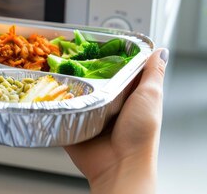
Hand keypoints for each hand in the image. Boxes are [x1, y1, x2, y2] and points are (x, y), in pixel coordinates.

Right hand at [64, 48, 167, 193]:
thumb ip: (153, 74)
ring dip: (65, 83)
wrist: (119, 166)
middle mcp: (107, 103)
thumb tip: (160, 51)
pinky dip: (52, 101)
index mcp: (127, 94)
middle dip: (80, 68)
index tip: (94, 39)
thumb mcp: (150, 97)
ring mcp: (88, 113)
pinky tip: (45, 90)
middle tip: (67, 52)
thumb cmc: (141, 135)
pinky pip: (58, 109)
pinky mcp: (71, 124)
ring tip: (52, 68)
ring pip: (73, 92)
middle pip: (91, 78)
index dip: (107, 55)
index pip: (116, 68)